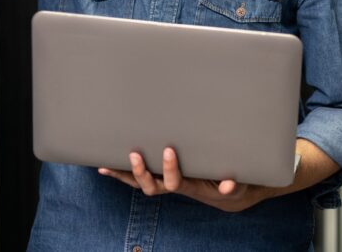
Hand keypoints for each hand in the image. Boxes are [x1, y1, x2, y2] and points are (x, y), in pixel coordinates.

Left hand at [98, 148, 268, 212]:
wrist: (224, 192)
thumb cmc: (231, 184)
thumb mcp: (237, 184)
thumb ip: (233, 185)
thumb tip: (228, 184)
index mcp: (190, 186)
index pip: (175, 181)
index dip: (170, 169)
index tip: (168, 150)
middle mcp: (174, 186)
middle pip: (152, 186)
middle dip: (141, 172)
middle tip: (135, 153)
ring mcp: (165, 182)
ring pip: (140, 184)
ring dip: (123, 175)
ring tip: (106, 166)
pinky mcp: (160, 176)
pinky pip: (137, 178)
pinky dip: (120, 173)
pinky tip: (104, 167)